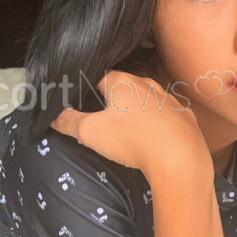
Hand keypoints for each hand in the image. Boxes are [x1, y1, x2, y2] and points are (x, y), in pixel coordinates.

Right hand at [50, 69, 210, 178]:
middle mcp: (147, 84)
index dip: (87, 91)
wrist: (181, 158)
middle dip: (112, 102)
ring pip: (147, 101)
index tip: (80, 106)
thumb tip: (51, 115)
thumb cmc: (132, 139)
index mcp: (122, 82)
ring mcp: (169, 100)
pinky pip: (166, 117)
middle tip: (102, 121)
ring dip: (136, 112)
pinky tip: (155, 139)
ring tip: (128, 131)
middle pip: (123, 88)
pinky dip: (158, 125)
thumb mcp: (91, 132)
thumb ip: (68, 122)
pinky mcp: (185, 118)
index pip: (97, 78)